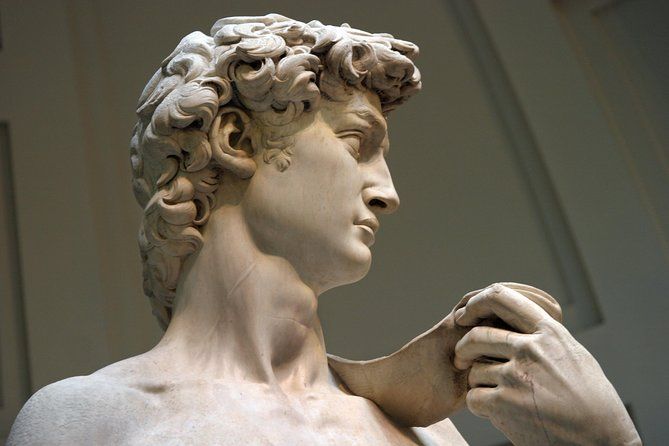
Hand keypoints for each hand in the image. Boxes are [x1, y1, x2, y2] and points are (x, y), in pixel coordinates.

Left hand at [454, 283, 640, 445]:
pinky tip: (498, 413)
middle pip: (477, 336)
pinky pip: (473, 397)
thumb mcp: (574, 356)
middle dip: (464, 349)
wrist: (602, 443)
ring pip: (474, 371)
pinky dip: (480, 407)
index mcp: (548, 332)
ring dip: (479, 384)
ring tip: (501, 397)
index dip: (476, 303)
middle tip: (462, 359)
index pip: (501, 297)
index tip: (466, 314)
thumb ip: (544, 337)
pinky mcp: (504, 404)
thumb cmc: (593, 403)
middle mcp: (530, 349)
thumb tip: (518, 319)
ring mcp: (516, 376)